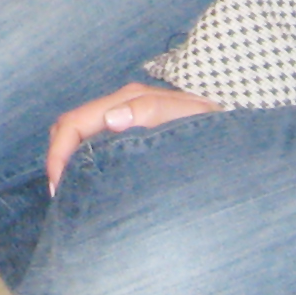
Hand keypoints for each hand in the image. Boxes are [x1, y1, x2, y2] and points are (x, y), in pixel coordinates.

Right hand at [44, 78, 218, 191]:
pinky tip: (91, 184)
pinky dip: (83, 161)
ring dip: (68, 159)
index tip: (59, 188)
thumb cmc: (216, 127)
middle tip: (61, 195)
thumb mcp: (191, 117)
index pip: (74, 122)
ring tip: (72, 191)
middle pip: (69, 125)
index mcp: (129, 99)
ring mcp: (125, 117)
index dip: (58, 154)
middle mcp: (121, 105)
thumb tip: (110, 120)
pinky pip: (96, 143)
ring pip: (79, 134)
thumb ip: (152, 112)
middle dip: (57, 158)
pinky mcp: (132, 132)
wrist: (238, 134)